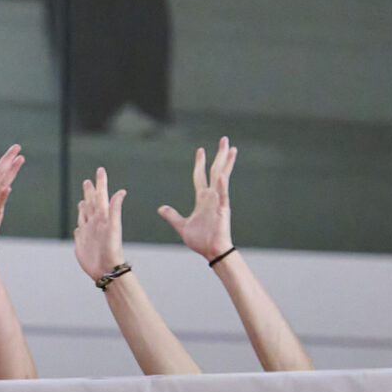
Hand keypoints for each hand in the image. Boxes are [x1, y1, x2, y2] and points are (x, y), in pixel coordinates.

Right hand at [73, 166, 126, 279]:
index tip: (100, 170)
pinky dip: (79, 224)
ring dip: (84, 205)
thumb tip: (121, 192)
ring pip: (85, 215)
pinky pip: (79, 230)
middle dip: (90, 192)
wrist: (105, 269)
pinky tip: (80, 223)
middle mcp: (95, 222)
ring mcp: (88, 232)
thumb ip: (115, 209)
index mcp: (103, 216)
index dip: (101, 183)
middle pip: (91, 203)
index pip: (101, 196)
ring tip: (84, 199)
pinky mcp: (82, 242)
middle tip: (88, 181)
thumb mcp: (114, 227)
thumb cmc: (111, 249)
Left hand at [158, 137, 236, 261]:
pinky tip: (223, 174)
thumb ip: (172, 216)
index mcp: (202, 200)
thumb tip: (161, 208)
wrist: (211, 252)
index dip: (200, 163)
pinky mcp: (223, 210)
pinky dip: (222, 185)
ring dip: (226, 162)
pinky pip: (223, 195)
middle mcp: (211, 197)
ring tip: (231, 147)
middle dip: (219, 155)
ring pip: (222, 177)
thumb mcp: (181, 226)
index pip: (200, 177)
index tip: (200, 151)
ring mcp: (218, 202)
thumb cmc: (200, 240)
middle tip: (224, 139)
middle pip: (215, 171)